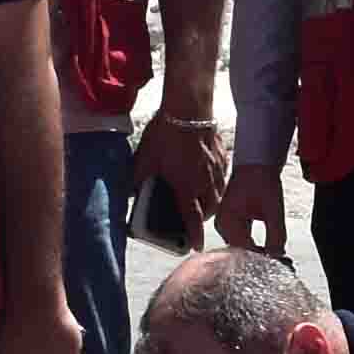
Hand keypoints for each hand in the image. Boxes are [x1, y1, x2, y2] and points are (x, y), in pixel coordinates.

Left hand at [133, 108, 232, 226]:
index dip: (194, 235)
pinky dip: (219, 181)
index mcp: (186, 187)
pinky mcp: (221, 154)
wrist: (189, 107)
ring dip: (213, 201)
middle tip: (196, 219)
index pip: (192, 218)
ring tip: (205, 200)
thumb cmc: (166, 134)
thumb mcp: (145, 158)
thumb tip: (130, 190)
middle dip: (204, 218)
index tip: (196, 246)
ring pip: (220, 194)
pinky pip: (224, 175)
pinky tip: (211, 175)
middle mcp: (204, 182)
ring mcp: (216, 168)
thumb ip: (138, 178)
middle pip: (210, 208)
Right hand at [211, 162, 285, 257]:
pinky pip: (242, 241)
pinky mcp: (231, 224)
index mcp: (228, 220)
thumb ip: (276, 235)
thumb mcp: (273, 209)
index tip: (277, 264)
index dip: (261, 259)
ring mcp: (225, 225)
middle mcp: (222, 225)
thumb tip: (278, 257)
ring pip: (241, 249)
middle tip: (279, 262)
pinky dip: (254, 246)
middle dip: (259, 258)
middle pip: (240, 252)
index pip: (243, 250)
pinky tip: (267, 249)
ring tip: (274, 256)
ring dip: (257, 253)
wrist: (256, 164)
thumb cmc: (262, 180)